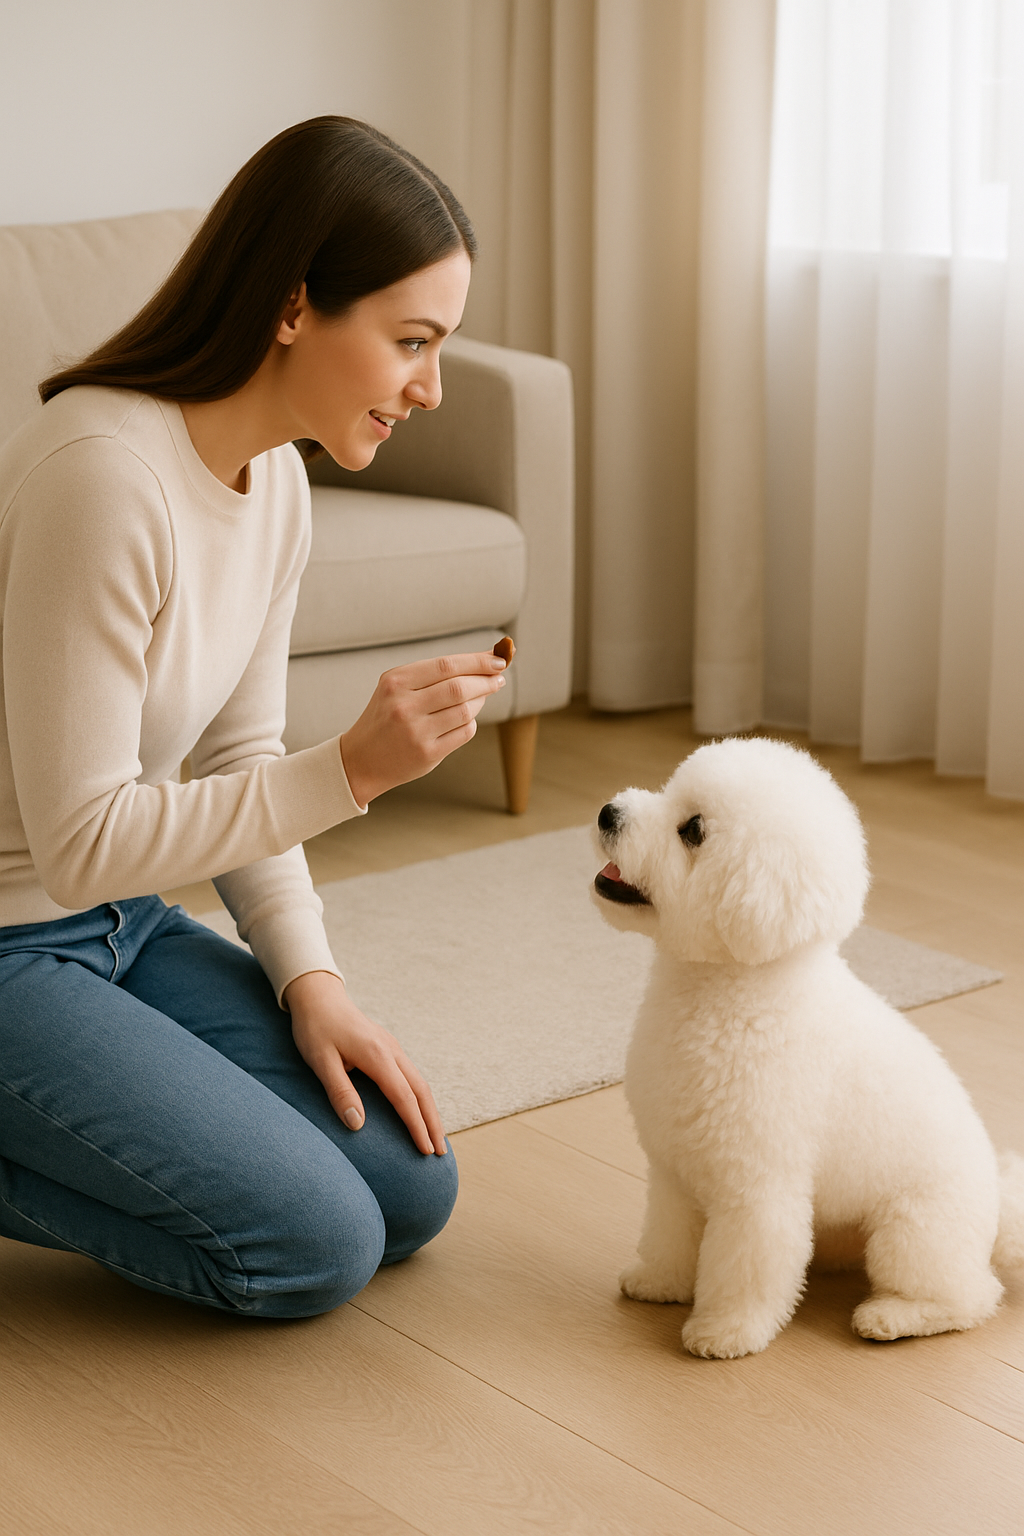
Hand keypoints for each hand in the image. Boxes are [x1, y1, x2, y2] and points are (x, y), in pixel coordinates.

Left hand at [284, 970, 446, 1155]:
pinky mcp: (388, 1048)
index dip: (416, 1126)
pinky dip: (420, 1097)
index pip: (404, 1098)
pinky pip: (412, 1076)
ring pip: (420, 1082)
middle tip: (441, 1152)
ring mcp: (393, 1048)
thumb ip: (340, 1092)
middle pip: (422, 1091)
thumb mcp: (321, 1061)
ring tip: (435, 1136)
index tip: (426, 1151)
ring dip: (430, 1111)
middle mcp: (392, 1051)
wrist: (318, 996)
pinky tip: (418, 1110)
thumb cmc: (316, 1029)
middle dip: (433, 1123)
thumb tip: (358, 1125)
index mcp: (377, 1056)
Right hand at [340, 650, 507, 806]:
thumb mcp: (397, 688)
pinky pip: (464, 733)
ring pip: (465, 711)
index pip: (446, 665)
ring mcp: (416, 732)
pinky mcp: (427, 754)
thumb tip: (486, 661)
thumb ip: (435, 674)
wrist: (361, 759)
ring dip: (481, 701)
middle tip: (498, 679)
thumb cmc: (387, 717)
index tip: (499, 659)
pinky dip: (471, 723)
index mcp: (396, 681)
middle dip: (486, 681)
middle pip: (459, 687)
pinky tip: (466, 719)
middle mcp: (404, 706)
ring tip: (482, 697)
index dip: (477, 661)